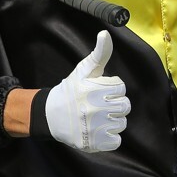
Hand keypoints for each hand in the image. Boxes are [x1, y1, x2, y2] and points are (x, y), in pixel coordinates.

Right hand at [45, 31, 129, 152]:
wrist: (51, 115)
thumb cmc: (71, 91)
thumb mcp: (84, 70)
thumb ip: (100, 53)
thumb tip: (106, 33)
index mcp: (94, 90)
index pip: (121, 88)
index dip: (112, 89)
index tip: (99, 91)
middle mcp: (95, 109)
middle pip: (125, 106)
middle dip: (114, 104)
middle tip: (100, 105)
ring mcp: (95, 127)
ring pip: (122, 123)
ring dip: (112, 120)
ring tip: (97, 117)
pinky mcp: (94, 143)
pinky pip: (116, 140)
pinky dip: (110, 137)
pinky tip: (98, 130)